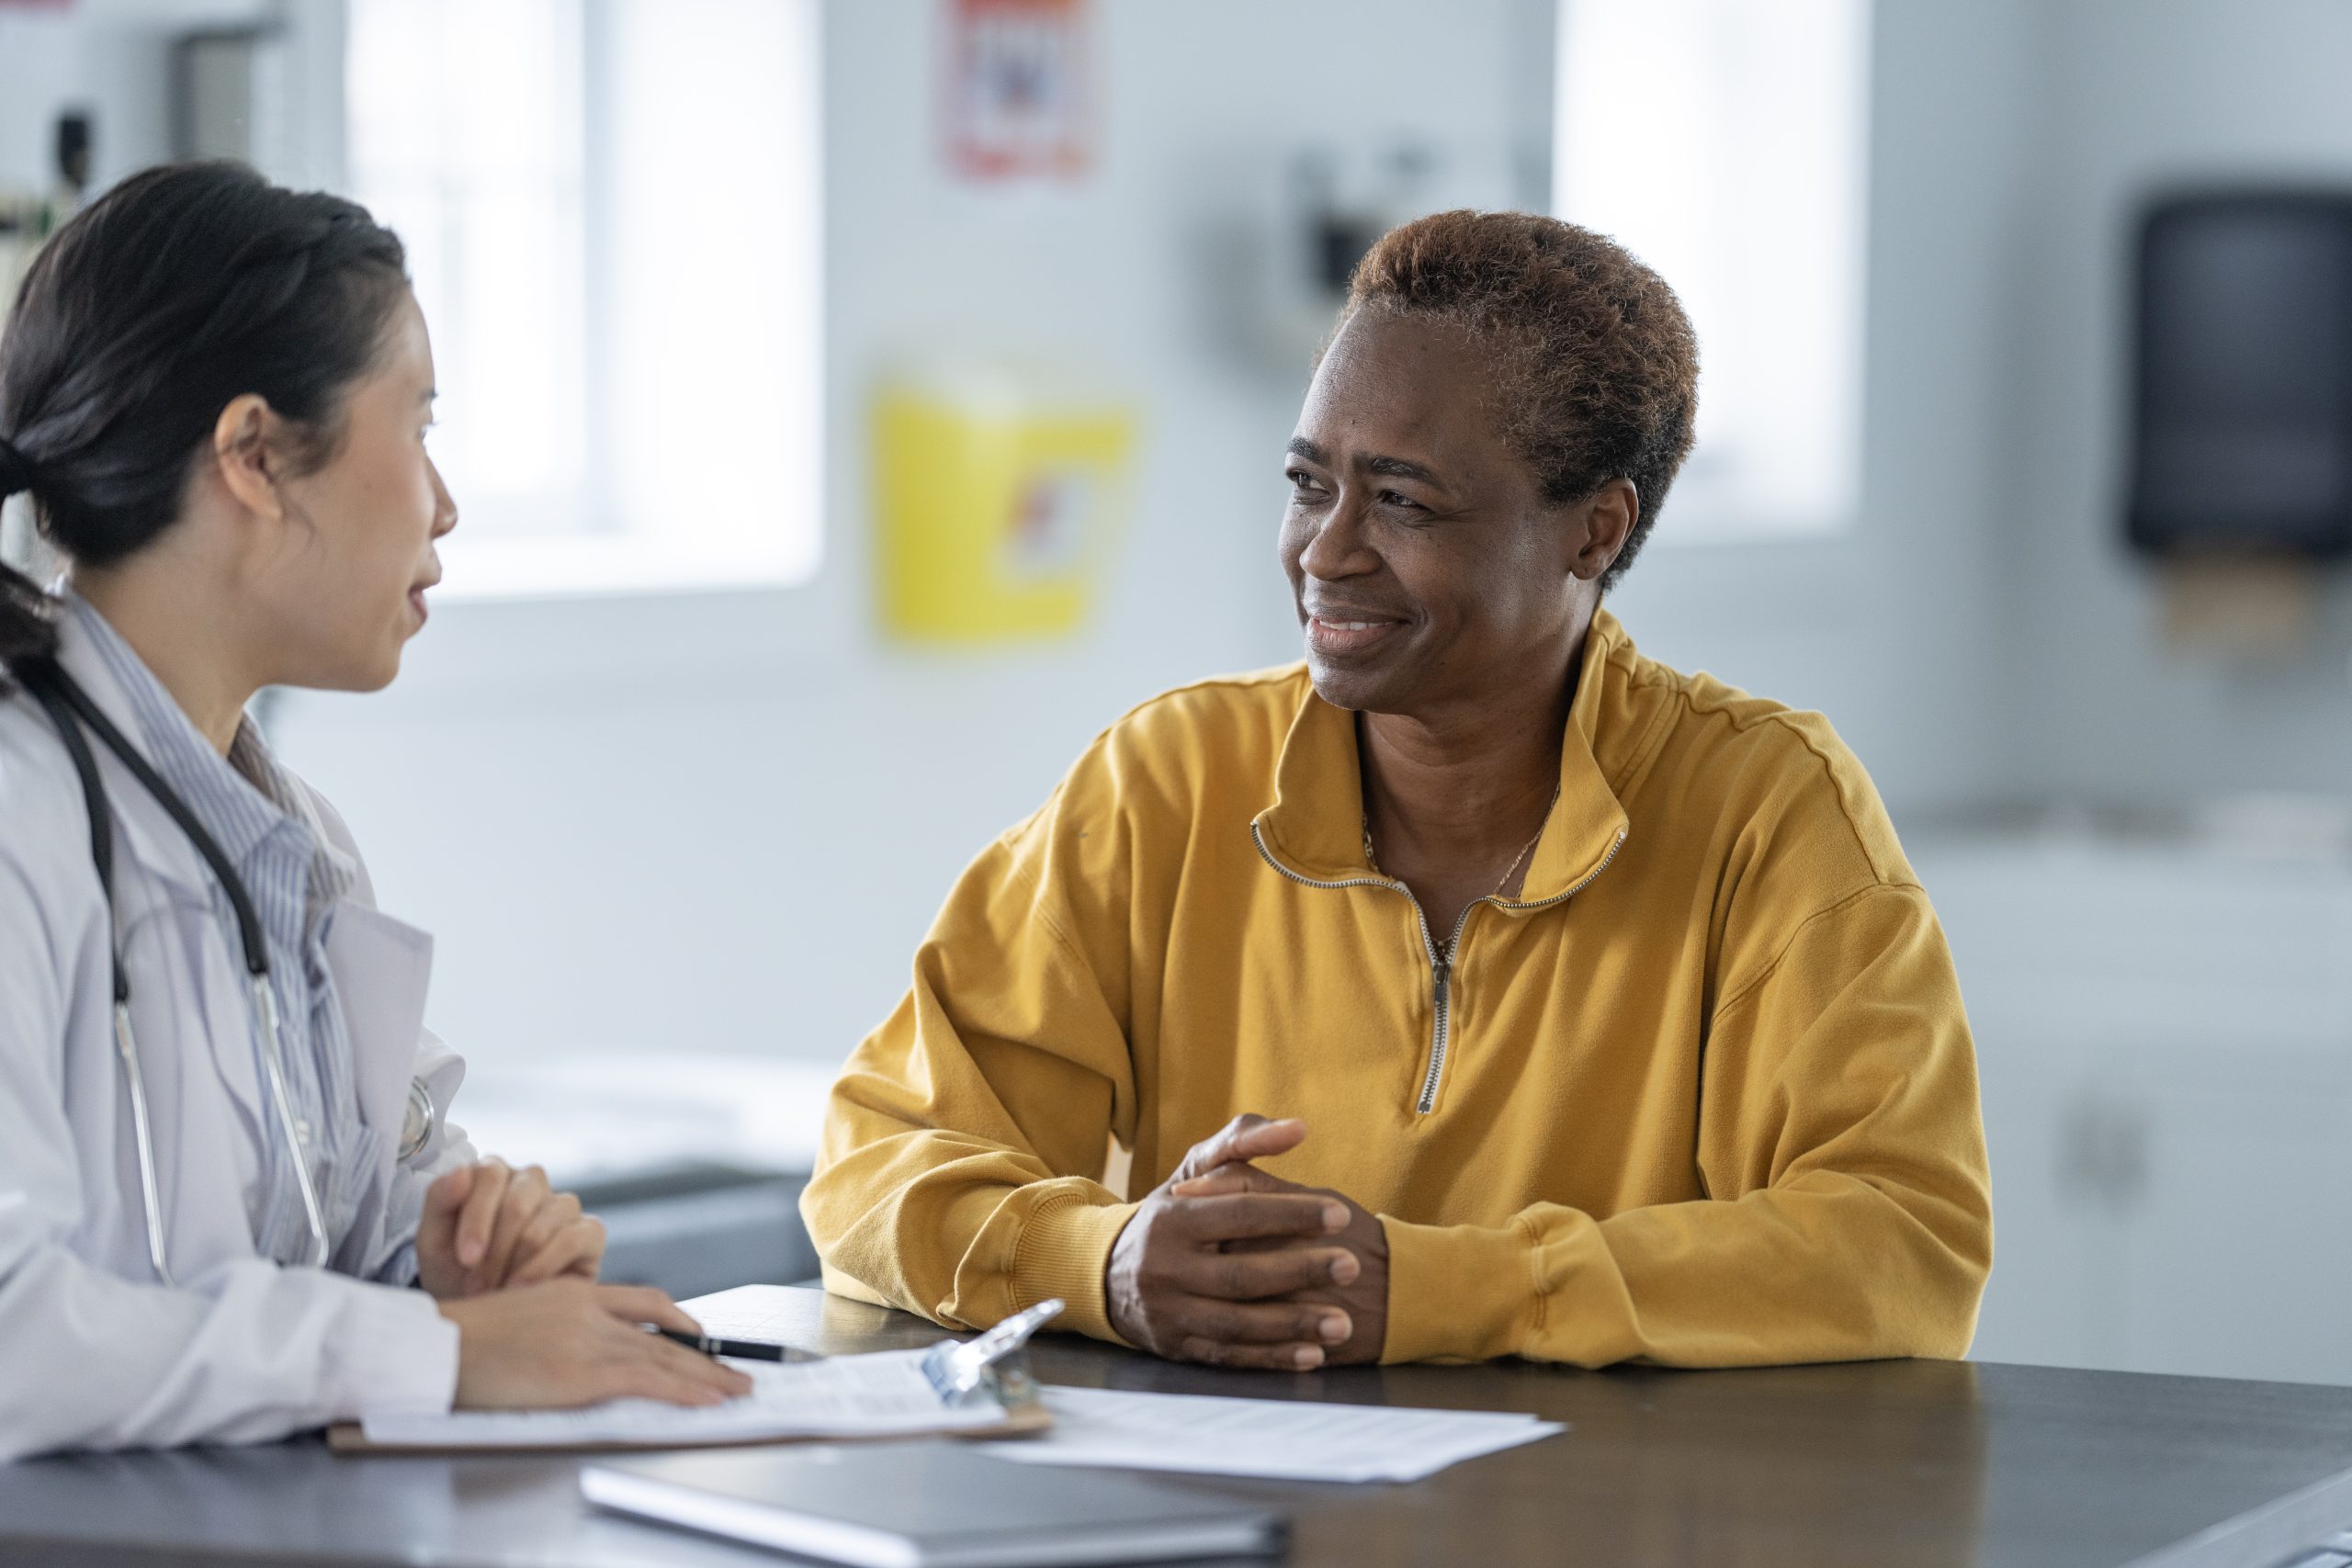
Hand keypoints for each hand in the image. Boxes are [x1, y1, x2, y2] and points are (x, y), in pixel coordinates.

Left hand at [416, 1159, 605, 1299]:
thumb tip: (461, 1172)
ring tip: (496, 1292)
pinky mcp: (590, 1231)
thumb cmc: (457, 1272)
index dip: (477, 1218)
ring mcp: (563, 1204)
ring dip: (515, 1265)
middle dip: (494, 1251)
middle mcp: (531, 1181)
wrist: (486, 1309)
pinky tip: (523, 1288)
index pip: (490, 1174)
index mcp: (493, 1173)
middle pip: (518, 1202)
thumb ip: (439, 1201)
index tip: (465, 1258)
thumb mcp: (433, 1241)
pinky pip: (572, 1239)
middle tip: (476, 1286)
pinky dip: (543, 1268)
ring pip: (543, 1224)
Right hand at [437, 1281, 753, 1409]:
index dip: (679, 1321)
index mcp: (574, 1294)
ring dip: (708, 1377)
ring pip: (664, 1357)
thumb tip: (577, 1350)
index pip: (644, 1302)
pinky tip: (708, 1400)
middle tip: (739, 1369)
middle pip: (664, 1331)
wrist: (434, 1348)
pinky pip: (647, 1381)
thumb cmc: (463, 1341)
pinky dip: (684, 1391)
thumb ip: (557, 1326)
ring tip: (739, 1389)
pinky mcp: (581, 1373)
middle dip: (706, 1355)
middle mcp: (589, 1311)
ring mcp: (587, 1341)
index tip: (701, 1336)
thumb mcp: (520, 1317)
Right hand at [1105, 1115, 1360, 1369]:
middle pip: (1241, 1274)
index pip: (1240, 1214)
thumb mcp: (1194, 1169)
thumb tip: (1298, 1129)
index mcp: (1172, 1218)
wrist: (1107, 1272)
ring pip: (1238, 1323)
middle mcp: (1165, 1268)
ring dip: (1294, 1326)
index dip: (1292, 1213)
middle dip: (1301, 1271)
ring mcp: (1169, 1312)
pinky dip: (1271, 1358)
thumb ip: (1242, 1141)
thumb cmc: (1171, 1213)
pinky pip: (1229, 1356)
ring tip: (1343, 1323)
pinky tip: (1311, 1355)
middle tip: (1352, 1266)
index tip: (1341, 1214)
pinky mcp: (1176, 1347)